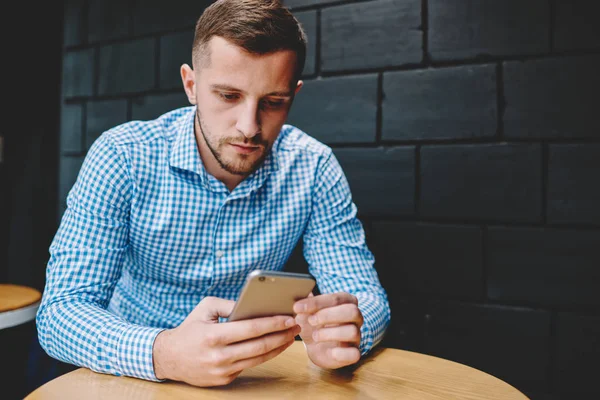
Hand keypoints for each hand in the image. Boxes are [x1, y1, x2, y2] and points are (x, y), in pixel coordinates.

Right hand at [153, 296, 299, 386]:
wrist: (169, 358)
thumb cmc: (190, 329)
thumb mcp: (205, 308)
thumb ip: (229, 304)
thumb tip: (254, 304)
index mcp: (214, 336)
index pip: (251, 329)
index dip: (273, 323)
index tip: (288, 318)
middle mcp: (219, 356)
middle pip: (259, 346)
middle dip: (282, 335)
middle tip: (296, 327)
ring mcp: (222, 371)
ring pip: (258, 358)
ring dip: (278, 347)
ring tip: (290, 337)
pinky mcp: (224, 380)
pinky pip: (248, 365)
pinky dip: (263, 355)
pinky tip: (273, 346)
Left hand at [293, 292, 362, 368]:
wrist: (314, 347)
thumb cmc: (312, 324)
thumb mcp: (306, 312)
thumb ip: (304, 302)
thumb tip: (298, 292)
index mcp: (346, 302)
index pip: (336, 298)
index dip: (316, 302)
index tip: (297, 307)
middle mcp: (356, 318)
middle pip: (352, 311)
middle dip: (329, 315)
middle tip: (310, 320)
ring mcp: (356, 336)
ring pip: (353, 332)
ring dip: (330, 333)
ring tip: (315, 336)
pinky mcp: (354, 353)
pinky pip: (354, 354)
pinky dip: (340, 353)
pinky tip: (329, 352)